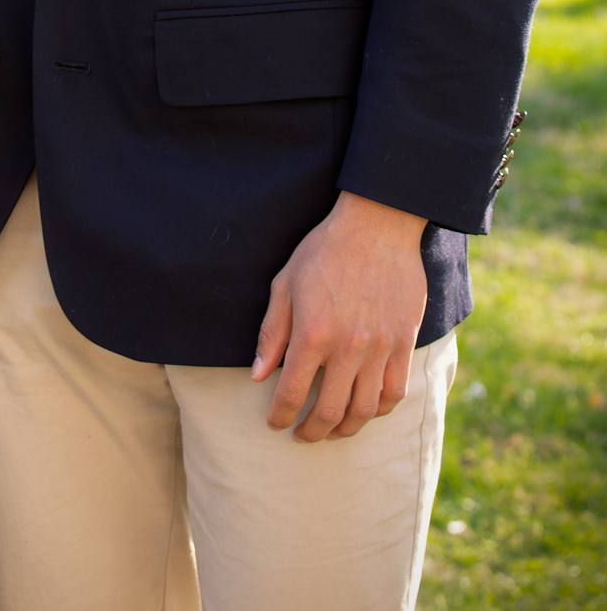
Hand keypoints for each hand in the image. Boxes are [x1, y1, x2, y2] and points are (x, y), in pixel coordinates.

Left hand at [251, 190, 427, 440]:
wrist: (377, 226)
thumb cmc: (324, 250)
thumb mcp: (285, 283)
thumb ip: (272, 332)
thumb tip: (258, 374)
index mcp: (313, 332)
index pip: (292, 392)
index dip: (281, 415)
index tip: (275, 422)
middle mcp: (347, 346)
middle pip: (330, 411)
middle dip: (312, 431)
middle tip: (302, 436)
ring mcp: (379, 347)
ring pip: (364, 410)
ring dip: (346, 429)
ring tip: (332, 430)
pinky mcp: (403, 343)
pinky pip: (394, 393)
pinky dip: (378, 410)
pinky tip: (365, 410)